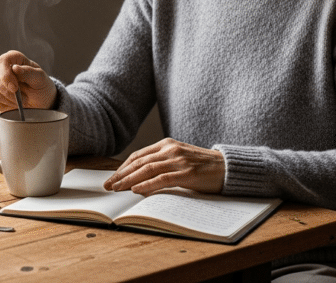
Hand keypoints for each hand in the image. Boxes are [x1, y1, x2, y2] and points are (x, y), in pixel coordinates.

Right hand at [0, 50, 56, 111]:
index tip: (15, 88)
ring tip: (19, 101)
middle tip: (23, 98)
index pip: (1, 62)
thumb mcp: (40, 79)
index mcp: (13, 59)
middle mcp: (0, 68)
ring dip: (6, 99)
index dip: (5, 75)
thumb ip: (29, 72)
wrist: (40, 103)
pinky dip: (0, 106)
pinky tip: (11, 105)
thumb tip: (15, 68)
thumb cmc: (40, 86)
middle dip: (8, 92)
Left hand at [104, 138, 224, 194]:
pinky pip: (162, 179)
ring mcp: (179, 161)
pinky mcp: (187, 173)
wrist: (227, 167)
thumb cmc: (202, 166)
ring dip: (129, 180)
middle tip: (108, 185)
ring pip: (147, 169)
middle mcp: (170, 150)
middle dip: (121, 174)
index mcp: (166, 144)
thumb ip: (161, 163)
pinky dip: (147, 184)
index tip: (111, 177)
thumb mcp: (179, 159)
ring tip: (117, 188)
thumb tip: (137, 178)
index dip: (123, 167)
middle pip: (139, 162)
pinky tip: (136, 190)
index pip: (138, 156)